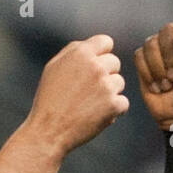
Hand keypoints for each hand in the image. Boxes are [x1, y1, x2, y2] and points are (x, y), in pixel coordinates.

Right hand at [25, 34, 128, 157]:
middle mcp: (96, 66)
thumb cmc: (49, 100)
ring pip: (119, 83)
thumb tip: (91, 45)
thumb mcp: (54, 67)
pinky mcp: (113, 105)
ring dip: (110, 93)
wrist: (49, 131)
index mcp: (81, 53)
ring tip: (90, 104)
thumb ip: (74, 52)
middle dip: (106, 75)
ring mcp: (106, 85)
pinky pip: (123, 103)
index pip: (106, 42)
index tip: (96, 67)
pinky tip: (97, 116)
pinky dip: (114, 111)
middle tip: (89, 91)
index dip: (102, 54)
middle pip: (115, 63)